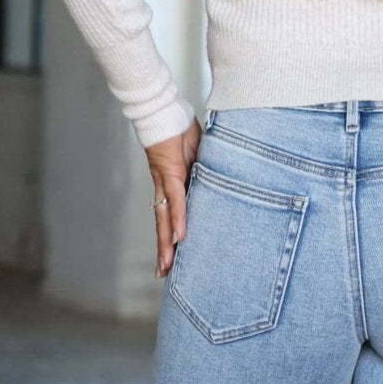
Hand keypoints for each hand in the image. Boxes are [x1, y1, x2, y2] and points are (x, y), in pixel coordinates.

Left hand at [148, 117, 201, 276]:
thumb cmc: (179, 128)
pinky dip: (179, 218)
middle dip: (165, 250)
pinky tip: (181, 237)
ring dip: (168, 243)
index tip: (171, 259)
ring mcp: (167, 181)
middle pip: (164, 224)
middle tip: (164, 275)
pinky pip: (177, 200)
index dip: (170, 237)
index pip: (170, 217)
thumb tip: (219, 183)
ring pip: (167, 218)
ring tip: (168, 266)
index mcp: (172, 186)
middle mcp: (165, 188)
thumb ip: (205, 172)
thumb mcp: (197, 155)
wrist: (164, 109)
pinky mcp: (171, 172)